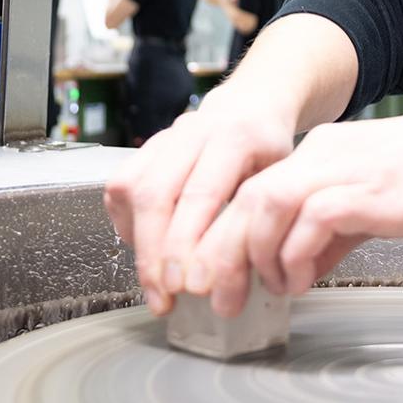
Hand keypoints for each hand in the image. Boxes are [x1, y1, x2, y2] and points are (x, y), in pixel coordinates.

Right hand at [103, 89, 297, 315]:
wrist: (250, 107)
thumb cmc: (269, 151)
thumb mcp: (281, 179)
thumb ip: (257, 221)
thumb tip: (235, 282)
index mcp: (235, 137)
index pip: (201, 193)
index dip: (189, 243)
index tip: (191, 286)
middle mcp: (192, 131)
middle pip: (156, 193)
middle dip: (156, 252)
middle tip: (165, 296)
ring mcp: (164, 137)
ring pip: (131, 189)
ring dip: (139, 243)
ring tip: (154, 284)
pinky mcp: (144, 147)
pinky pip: (121, 187)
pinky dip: (127, 224)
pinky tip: (146, 250)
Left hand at [182, 102, 402, 316]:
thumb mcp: (379, 199)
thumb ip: (338, 228)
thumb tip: (304, 264)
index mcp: (324, 151)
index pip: (251, 187)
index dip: (223, 235)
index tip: (218, 275)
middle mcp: (327, 152)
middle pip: (244, 194)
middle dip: (220, 251)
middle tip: (219, 295)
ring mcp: (351, 168)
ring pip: (266, 201)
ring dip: (254, 253)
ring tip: (266, 288)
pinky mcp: (378, 191)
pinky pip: (314, 217)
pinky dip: (297, 254)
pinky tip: (304, 279)